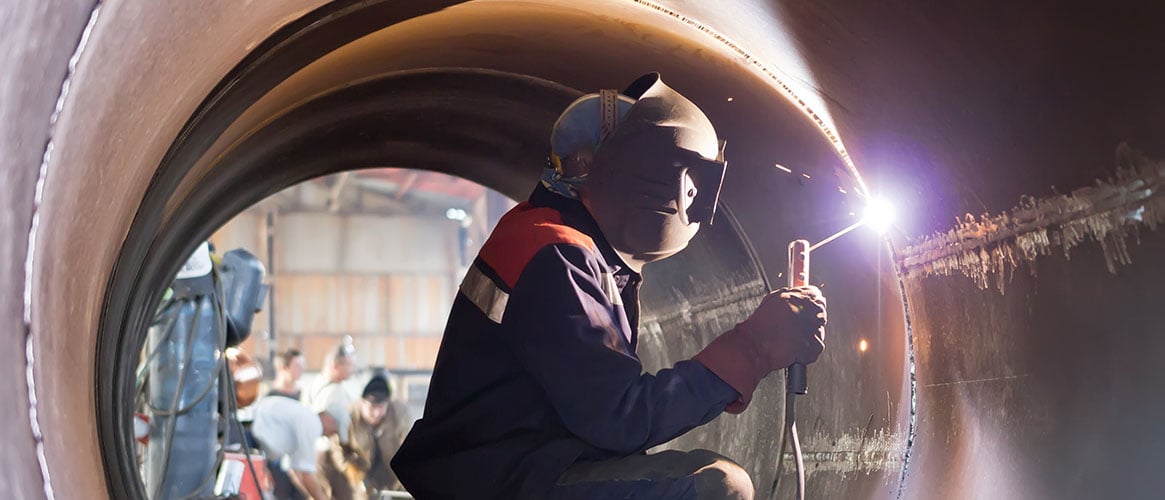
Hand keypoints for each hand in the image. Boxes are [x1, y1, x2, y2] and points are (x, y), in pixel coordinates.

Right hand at [692, 286, 826, 412]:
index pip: (816, 294)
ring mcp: (813, 330)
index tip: (806, 306)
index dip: (810, 302)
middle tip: (796, 326)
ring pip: (818, 331)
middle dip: (810, 319)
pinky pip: (816, 347)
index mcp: (801, 297)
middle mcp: (810, 312)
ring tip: (792, 338)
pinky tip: (795, 347)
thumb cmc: (759, 325)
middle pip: (820, 312)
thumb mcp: (773, 299)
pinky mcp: (813, 347)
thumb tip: (798, 293)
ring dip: (808, 335)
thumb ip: (791, 295)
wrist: (755, 346)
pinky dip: (808, 350)